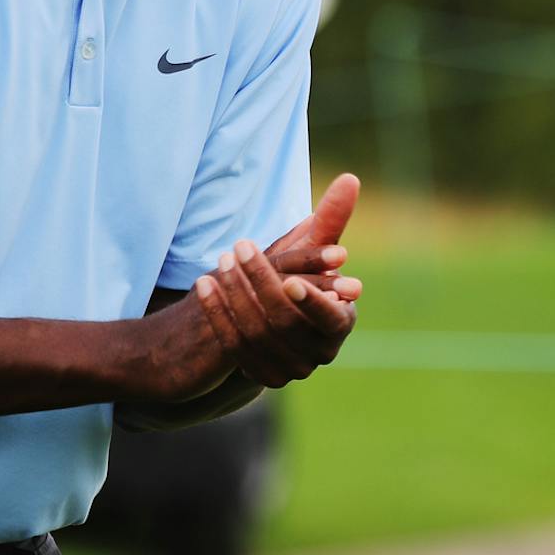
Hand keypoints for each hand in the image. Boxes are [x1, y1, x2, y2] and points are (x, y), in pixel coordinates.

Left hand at [193, 174, 363, 387]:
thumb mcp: (316, 248)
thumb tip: (350, 177)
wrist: (276, 320)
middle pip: (286, 323)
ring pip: (257, 335)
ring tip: (221, 261)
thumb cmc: (305, 275)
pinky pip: (235, 348)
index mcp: (341, 323)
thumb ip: (332, 217)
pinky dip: (218, 314)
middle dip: (262, 283)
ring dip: (236, 296)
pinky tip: (204, 284)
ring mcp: (290, 370)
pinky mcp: (261, 376)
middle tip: (241, 247)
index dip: (312, 302)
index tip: (290, 280)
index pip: (331, 319)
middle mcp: (320, 353)